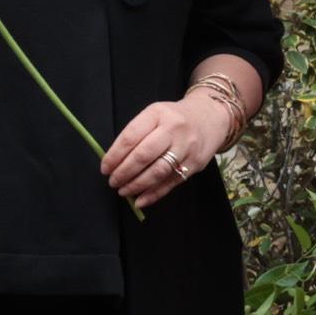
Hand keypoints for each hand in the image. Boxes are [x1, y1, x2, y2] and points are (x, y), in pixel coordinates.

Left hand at [103, 95, 233, 207]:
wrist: (210, 117)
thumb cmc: (174, 118)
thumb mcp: (155, 115)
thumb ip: (137, 134)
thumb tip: (114, 163)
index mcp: (158, 114)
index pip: (131, 137)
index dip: (114, 156)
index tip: (105, 168)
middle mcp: (174, 129)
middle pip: (144, 155)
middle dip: (124, 172)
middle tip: (113, 181)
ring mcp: (187, 147)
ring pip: (158, 171)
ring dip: (137, 185)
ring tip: (123, 191)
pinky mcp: (195, 163)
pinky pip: (172, 182)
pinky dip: (154, 194)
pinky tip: (141, 200)